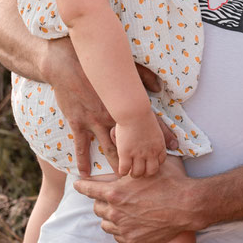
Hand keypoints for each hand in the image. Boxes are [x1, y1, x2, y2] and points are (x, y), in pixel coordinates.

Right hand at [43, 40, 177, 175]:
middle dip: (140, 157)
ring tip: (121, 178)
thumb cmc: (97, 65)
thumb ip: (144, 79)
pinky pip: (82, 146)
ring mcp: (95, 121)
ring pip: (109, 148)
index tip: (173, 148)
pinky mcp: (78, 123)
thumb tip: (159, 88)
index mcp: (126, 104)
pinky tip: (85, 173)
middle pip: (130, 142)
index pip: (149, 123)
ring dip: (115, 163)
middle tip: (148, 172)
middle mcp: (113, 116)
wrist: (68, 64)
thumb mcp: (124, 69)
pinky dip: (83, 160)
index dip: (162, 136)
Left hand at [74, 162, 198, 242]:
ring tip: (123, 211)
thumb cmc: (170, 182)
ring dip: (110, 216)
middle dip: (102, 201)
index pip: (88, 189)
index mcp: (115, 192)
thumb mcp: (149, 166)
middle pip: (96, 207)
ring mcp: (123, 227)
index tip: (78, 184)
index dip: (82, 186)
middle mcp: (115, 211)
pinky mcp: (131, 239)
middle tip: (113, 197)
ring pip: (105, 223)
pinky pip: (117, 234)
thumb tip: (114, 133)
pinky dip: (121, 228)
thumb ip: (129, 157)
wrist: (187, 207)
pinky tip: (132, 222)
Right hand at [114, 113, 166, 177]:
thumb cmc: (145, 117)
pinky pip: (124, 170)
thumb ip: (167, 137)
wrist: (134, 112)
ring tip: (130, 172)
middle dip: (146, 173)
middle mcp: (150, 153)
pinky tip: (122, 169)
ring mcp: (138, 155)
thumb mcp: (161, 127)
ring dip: (134, 174)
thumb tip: (175, 146)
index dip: (154, 165)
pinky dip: (123, 172)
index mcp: (160, 147)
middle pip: (151, 171)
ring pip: (138, 173)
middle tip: (140, 171)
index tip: (148, 163)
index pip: (160, 163)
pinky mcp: (125, 154)